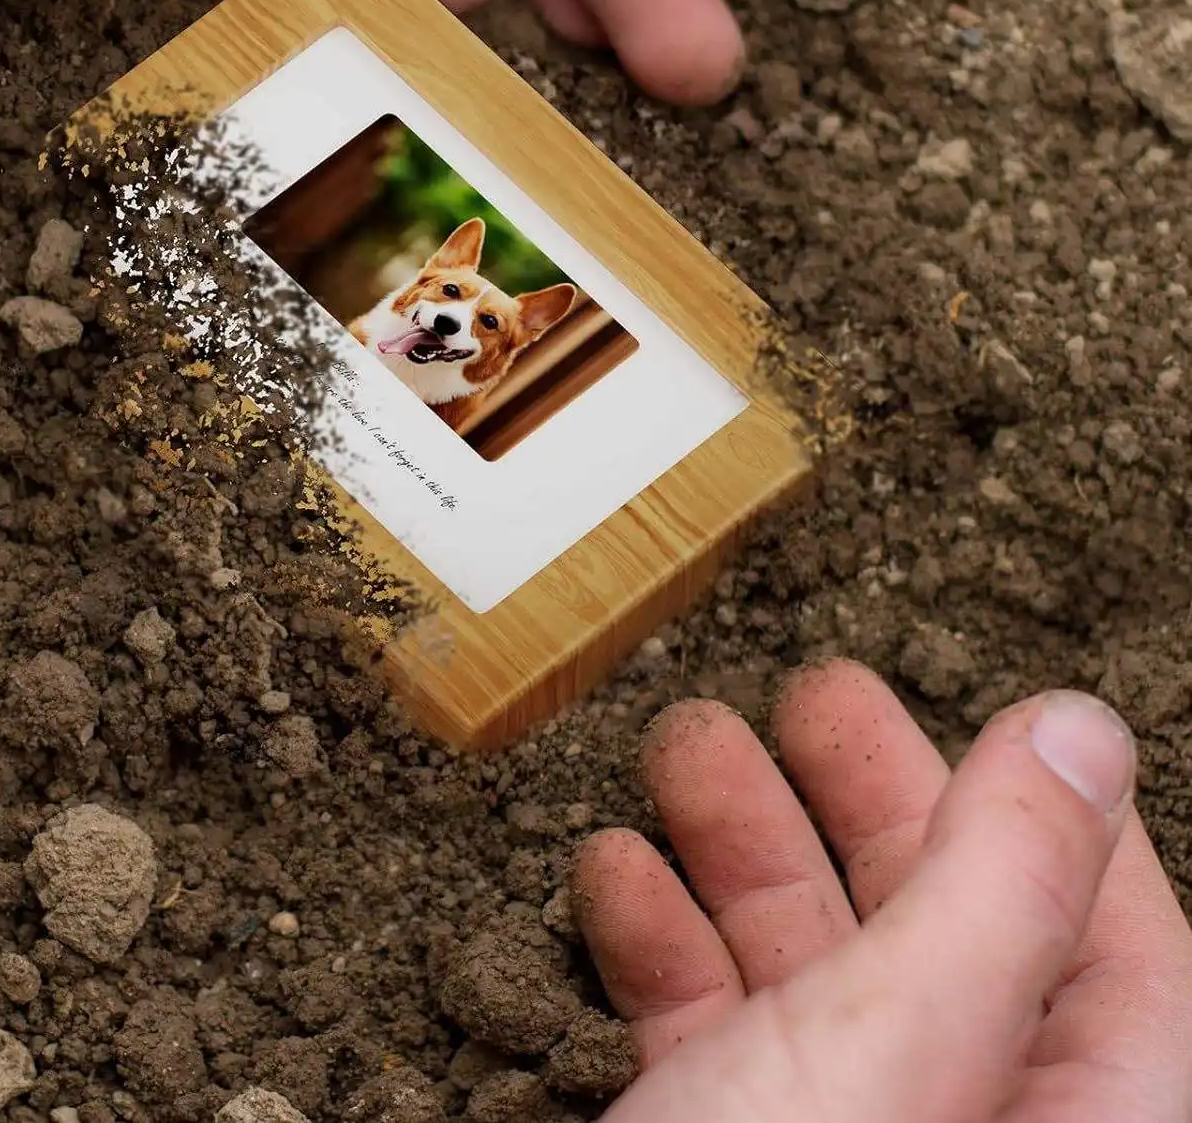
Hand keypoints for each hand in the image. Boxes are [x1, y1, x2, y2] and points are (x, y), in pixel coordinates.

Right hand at [576, 659, 1191, 1122]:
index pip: (1117, 946)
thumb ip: (997, 885)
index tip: (981, 707)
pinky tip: (619, 874)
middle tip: (806, 696)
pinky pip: (716, 1026)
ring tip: (683, 751)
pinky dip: (664, 942)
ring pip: (813, 970)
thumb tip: (1080, 732)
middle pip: (939, 933)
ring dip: (738, 847)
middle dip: (858, 798)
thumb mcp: (897, 1041)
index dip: (1047, 811)